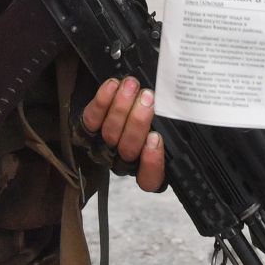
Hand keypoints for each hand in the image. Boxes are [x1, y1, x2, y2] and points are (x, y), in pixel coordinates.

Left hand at [80, 77, 165, 192]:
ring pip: (111, 131)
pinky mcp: (87, 129)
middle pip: (128, 148)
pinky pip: (92, 118)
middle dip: (138, 121)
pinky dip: (103, 100)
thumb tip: (177, 109)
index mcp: (144, 167)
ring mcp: (103, 146)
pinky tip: (113, 85)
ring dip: (122, 106)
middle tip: (148, 97)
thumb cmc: (150, 119)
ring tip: (132, 86)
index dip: (152, 161)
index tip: (156, 138)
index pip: (149, 178)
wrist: (116, 111)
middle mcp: (122, 160)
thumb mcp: (165, 127)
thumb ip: (169, 126)